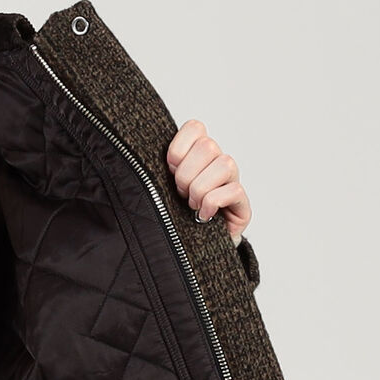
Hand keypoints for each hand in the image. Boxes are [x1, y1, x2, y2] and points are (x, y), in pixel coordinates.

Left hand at [166, 118, 251, 247]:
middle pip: (208, 145)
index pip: (196, 127)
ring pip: (224, 164)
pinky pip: (233, 191)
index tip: (170, 171)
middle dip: (187, 174)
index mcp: (199, 153)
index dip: (178, 150)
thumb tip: (137, 158)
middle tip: (181, 194)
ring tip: (193, 205)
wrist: (190, 251)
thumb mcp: (161, 188)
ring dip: (200, 188)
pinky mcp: (242, 204)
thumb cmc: (175, 216)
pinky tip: (205, 215)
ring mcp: (233, 182)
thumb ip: (157, 169)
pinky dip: (213, 203)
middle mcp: (219, 162)